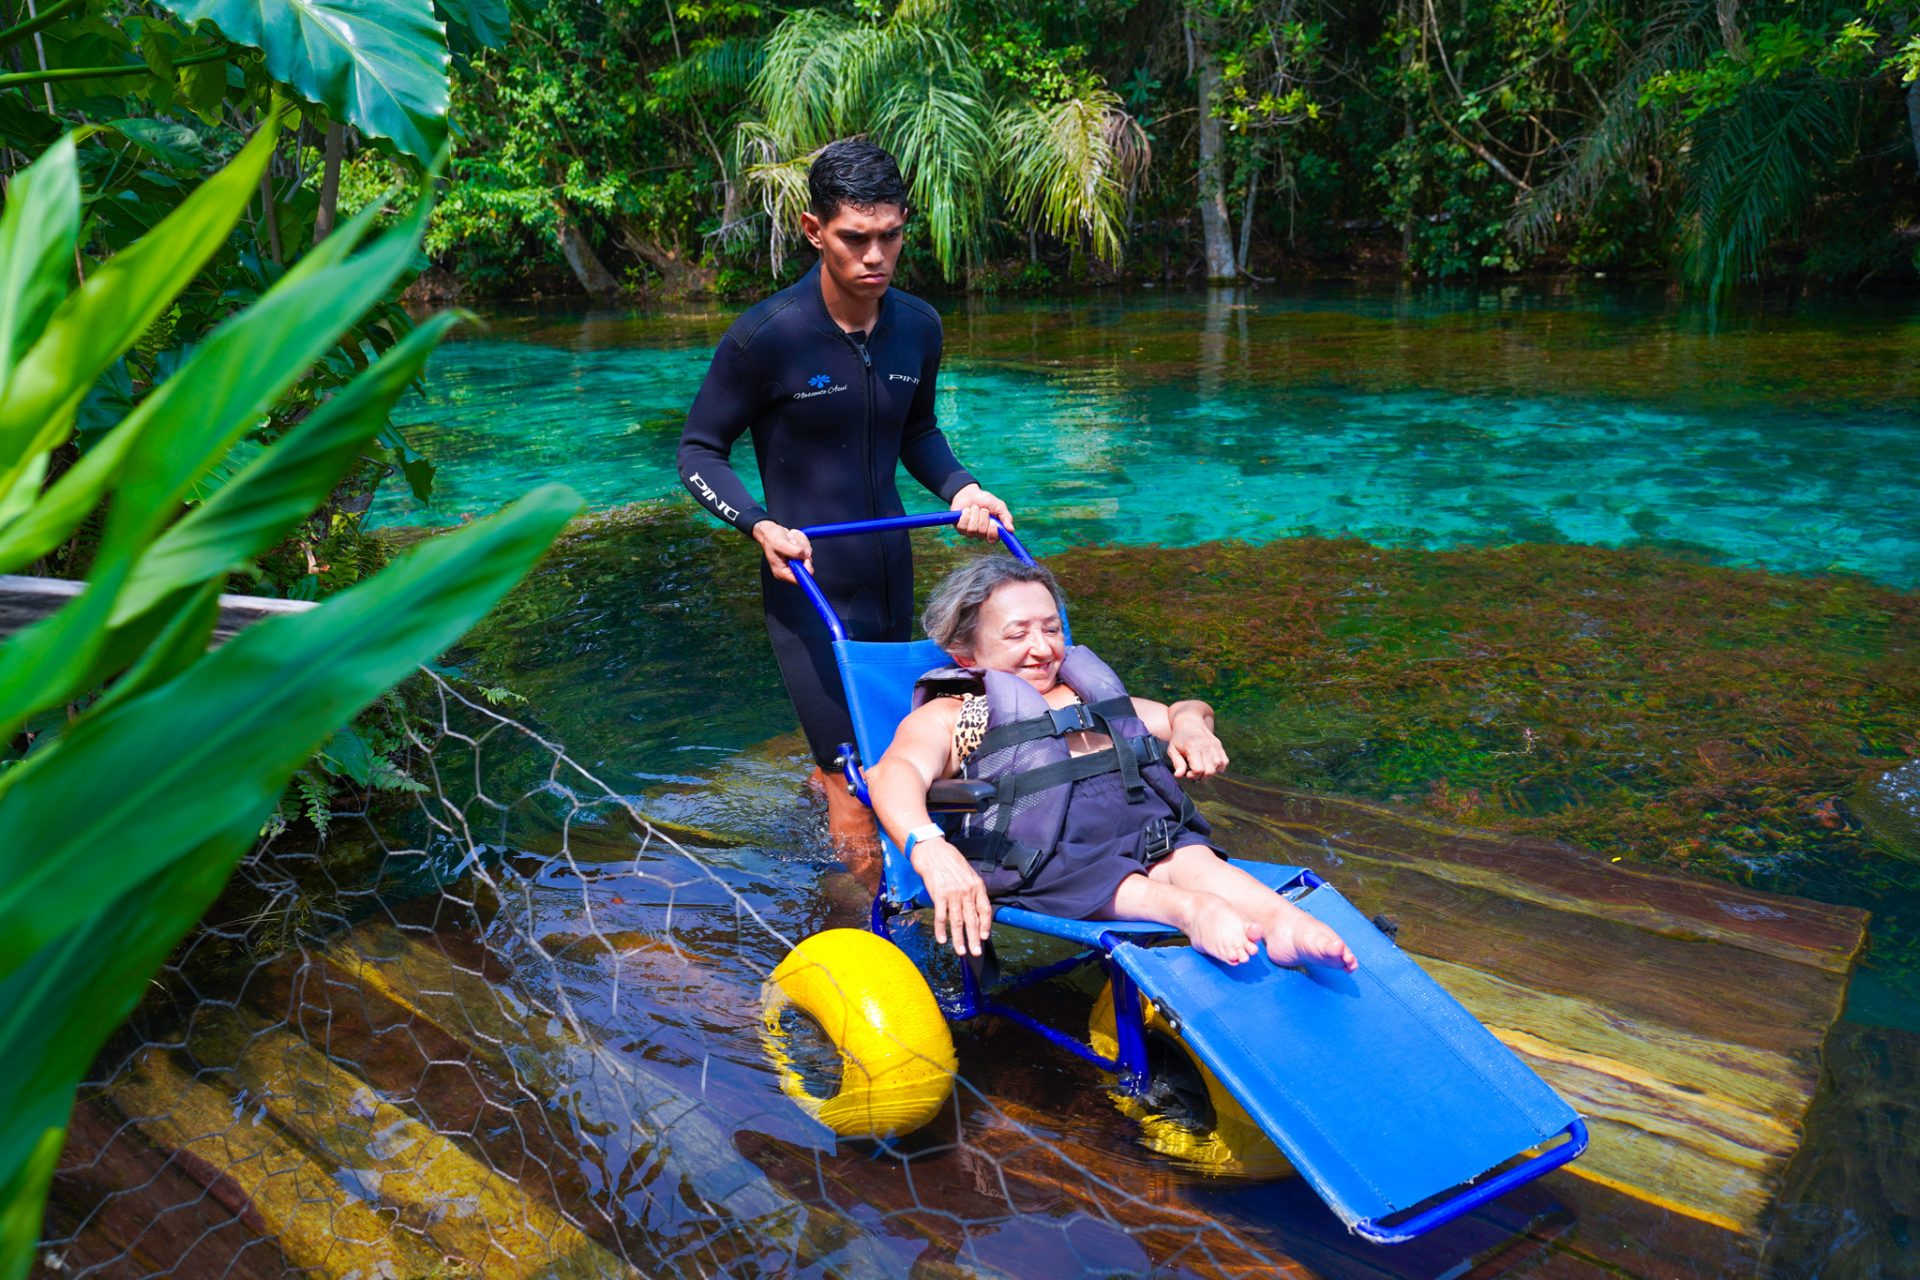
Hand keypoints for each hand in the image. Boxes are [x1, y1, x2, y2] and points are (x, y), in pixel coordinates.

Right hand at [752, 520, 812, 585]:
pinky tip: (793, 539)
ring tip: (790, 540)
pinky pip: (808, 549)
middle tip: (793, 544)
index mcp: (782, 572)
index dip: (806, 569)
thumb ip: (794, 551)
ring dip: (801, 544)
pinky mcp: (800, 555)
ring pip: (808, 555)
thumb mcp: (780, 543)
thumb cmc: (771, 538)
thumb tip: (807, 555)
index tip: (805, 558)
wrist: (771, 531)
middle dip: (803, 552)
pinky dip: (802, 541)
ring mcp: (796, 562)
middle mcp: (790, 569)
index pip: (800, 580)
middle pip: (807, 567)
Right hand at [910, 836, 990, 956]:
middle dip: (975, 939)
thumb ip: (972, 890)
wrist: (932, 851)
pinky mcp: (938, 895)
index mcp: (977, 886)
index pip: (985, 910)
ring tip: (961, 951)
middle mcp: (967, 891)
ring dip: (959, 939)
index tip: (985, 937)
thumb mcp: (968, 873)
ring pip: (957, 922)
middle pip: (972, 920)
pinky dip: (941, 930)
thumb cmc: (949, 861)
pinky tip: (942, 940)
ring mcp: (953, 894)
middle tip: (976, 953)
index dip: (986, 925)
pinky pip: (941, 917)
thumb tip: (975, 908)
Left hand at [949, 483, 1012, 541]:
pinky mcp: (960, 528)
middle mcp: (981, 534)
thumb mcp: (999, 506)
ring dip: (974, 514)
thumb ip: (1006, 517)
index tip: (993, 522)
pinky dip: (965, 515)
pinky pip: (962, 526)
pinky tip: (966, 510)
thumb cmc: (986, 500)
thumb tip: (1011, 530)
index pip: (993, 540)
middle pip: (982, 533)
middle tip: (983, 509)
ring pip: (972, 529)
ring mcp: (970, 532)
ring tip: (974, 508)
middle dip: (983, 517)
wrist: (970, 493)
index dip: (992, 532)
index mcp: (992, 531)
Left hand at [1167, 714, 1228, 779]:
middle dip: (1202, 776)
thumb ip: (1177, 763)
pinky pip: (1225, 762)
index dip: (1193, 776)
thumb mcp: (1172, 749)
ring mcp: (1214, 745)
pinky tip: (1210, 765)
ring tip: (1202, 769)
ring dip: (1210, 772)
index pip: (1198, 769)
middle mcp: (1206, 746)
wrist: (1189, 722)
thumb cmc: (1179, 738)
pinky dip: (1219, 767)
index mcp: (1193, 747)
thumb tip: (1178, 775)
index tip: (1187, 773)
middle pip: (1210, 771)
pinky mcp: (1219, 745)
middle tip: (1194, 772)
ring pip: (1219, 767)